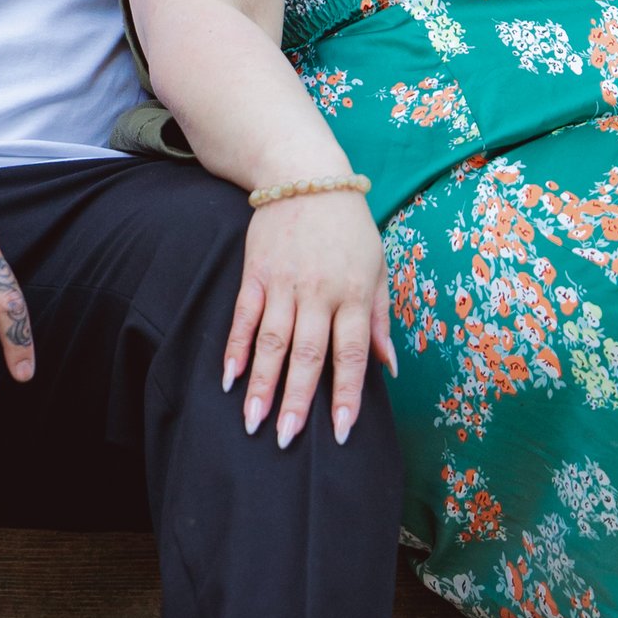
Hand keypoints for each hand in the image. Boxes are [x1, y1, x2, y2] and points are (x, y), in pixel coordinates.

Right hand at [225, 187, 392, 450]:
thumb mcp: (376, 268)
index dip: (346, 395)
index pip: (350, 353)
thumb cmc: (349, 228)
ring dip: (262, 384)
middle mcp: (318, 292)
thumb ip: (378, 319)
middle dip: (297, 400)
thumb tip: (389, 367)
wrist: (306, 176)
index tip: (340, 433)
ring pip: (272, 341)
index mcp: (353, 294)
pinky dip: (235, 348)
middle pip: (307, 354)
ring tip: (253, 422)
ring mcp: (283, 283)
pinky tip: (228, 378)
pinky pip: (243, 317)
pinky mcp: (255, 273)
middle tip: (286, 441)